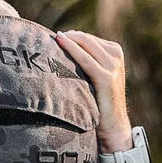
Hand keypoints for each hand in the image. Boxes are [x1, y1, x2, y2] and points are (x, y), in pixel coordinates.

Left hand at [54, 29, 132, 151]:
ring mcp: (113, 66)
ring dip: (67, 40)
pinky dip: (71, 49)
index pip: (87, 38)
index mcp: (115, 52)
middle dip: (66, 36)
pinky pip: (85, 59)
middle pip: (85, 38)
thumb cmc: (98, 103)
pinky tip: (59, 43)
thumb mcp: (95, 78)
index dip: (69, 37)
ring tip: (48, 39)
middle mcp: (116, 56)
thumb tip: (60, 49)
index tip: (50, 39)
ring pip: (85, 44)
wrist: (113, 126)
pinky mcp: (106, 78)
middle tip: (45, 38)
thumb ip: (86, 63)